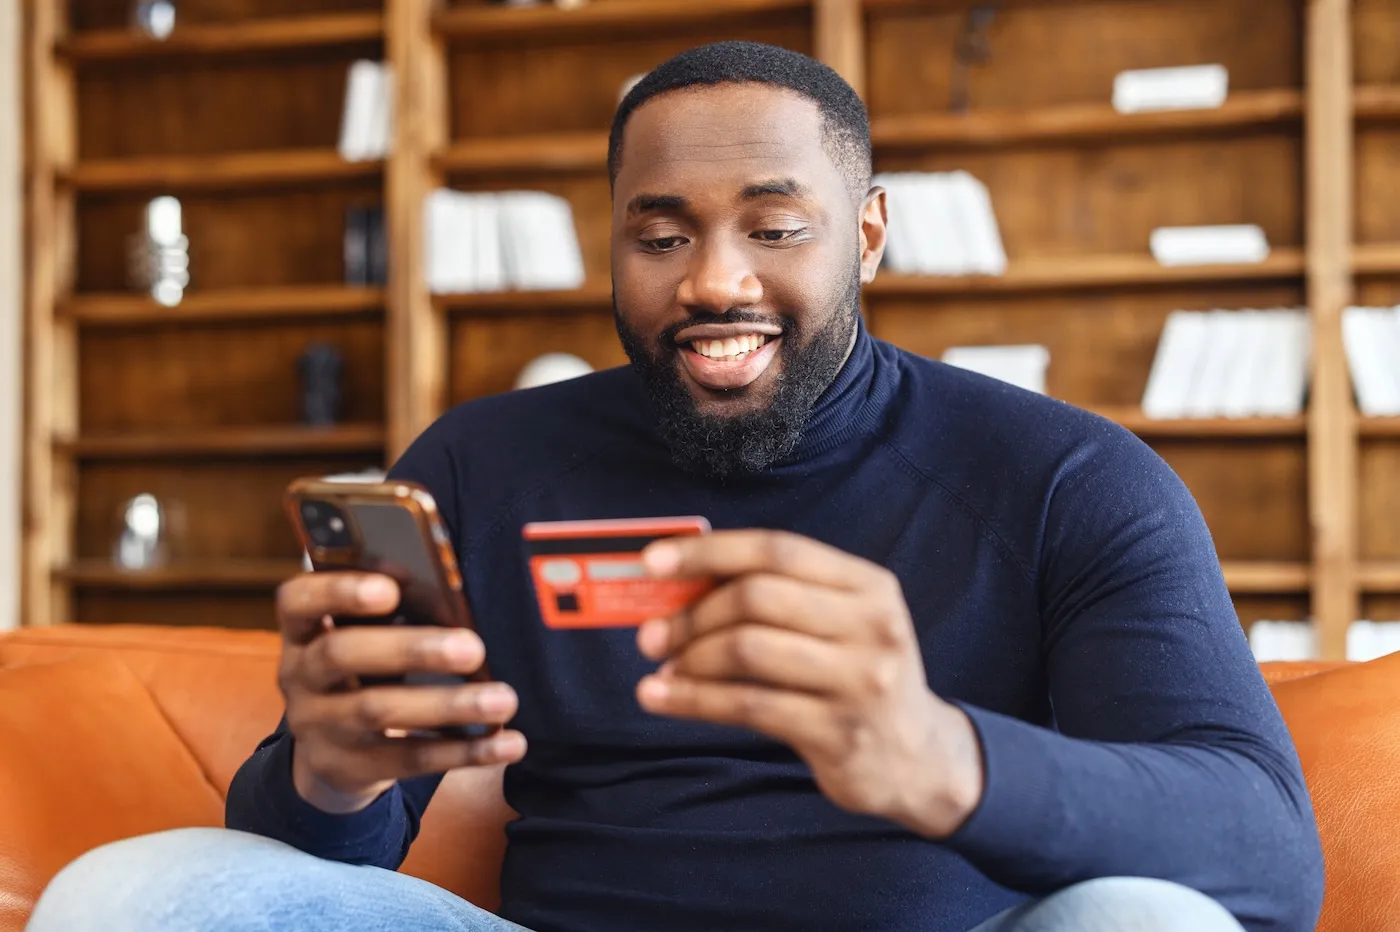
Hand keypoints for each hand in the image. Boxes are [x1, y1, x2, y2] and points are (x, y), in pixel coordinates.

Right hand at [274, 572, 525, 814]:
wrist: (335, 748)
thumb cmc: (368, 664)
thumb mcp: (371, 631)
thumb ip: (404, 606)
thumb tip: (456, 600)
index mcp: (304, 627)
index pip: (298, 600)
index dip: (339, 590)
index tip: (390, 588)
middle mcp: (299, 675)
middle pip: (341, 654)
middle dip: (410, 648)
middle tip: (472, 648)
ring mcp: (317, 725)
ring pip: (378, 711)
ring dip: (449, 705)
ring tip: (503, 700)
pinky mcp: (346, 768)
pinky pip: (407, 759)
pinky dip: (463, 751)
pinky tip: (508, 744)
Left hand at [633, 530, 983, 838]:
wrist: (918, 757)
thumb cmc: (855, 676)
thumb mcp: (840, 624)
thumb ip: (778, 598)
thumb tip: (679, 584)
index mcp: (869, 585)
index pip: (777, 550)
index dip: (710, 552)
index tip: (653, 560)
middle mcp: (872, 626)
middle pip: (758, 597)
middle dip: (692, 613)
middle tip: (652, 632)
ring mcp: (860, 681)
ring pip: (748, 651)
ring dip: (689, 656)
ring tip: (661, 666)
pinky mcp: (839, 733)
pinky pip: (748, 706)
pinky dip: (692, 699)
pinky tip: (661, 696)